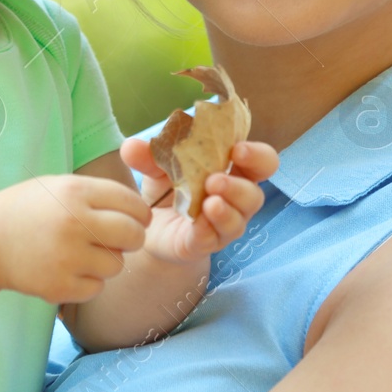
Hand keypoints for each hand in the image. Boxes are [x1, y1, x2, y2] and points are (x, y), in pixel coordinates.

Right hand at [0, 175, 149, 305]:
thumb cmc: (28, 209)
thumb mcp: (60, 186)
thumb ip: (98, 194)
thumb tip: (142, 211)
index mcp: (76, 192)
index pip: (132, 204)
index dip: (139, 213)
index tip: (136, 219)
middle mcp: (73, 223)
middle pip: (133, 236)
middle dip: (132, 238)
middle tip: (120, 239)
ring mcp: (65, 257)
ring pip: (116, 265)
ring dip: (107, 261)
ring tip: (83, 253)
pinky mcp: (57, 286)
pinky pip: (96, 288)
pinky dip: (88, 282)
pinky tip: (69, 270)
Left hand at [119, 139, 278, 266]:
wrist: (150, 228)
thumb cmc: (167, 190)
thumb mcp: (157, 168)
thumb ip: (148, 156)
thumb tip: (130, 146)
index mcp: (233, 171)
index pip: (261, 161)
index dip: (256, 155)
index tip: (237, 149)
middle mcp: (235, 200)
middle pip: (255, 194)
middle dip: (239, 186)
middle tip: (215, 180)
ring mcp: (223, 226)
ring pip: (238, 220)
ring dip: (226, 210)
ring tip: (209, 202)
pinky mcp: (205, 245)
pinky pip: (212, 239)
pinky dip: (206, 230)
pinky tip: (197, 224)